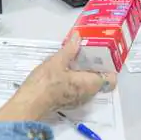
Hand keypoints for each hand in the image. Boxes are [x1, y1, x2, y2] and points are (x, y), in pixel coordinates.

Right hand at [0, 33, 116, 122]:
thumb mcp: (57, 61)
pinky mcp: (68, 101)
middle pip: (99, 79)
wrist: (29, 103)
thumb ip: (70, 49)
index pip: (110, 78)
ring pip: (88, 84)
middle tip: (87, 51)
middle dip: (95, 66)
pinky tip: (66, 68)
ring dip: (84, 72)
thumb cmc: (46, 82)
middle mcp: (88, 94)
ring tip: (76, 57)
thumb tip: (78, 36)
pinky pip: (79, 88)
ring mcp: (78, 99)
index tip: (102, 54)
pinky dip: (76, 78)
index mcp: (90, 83)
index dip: (109, 66)